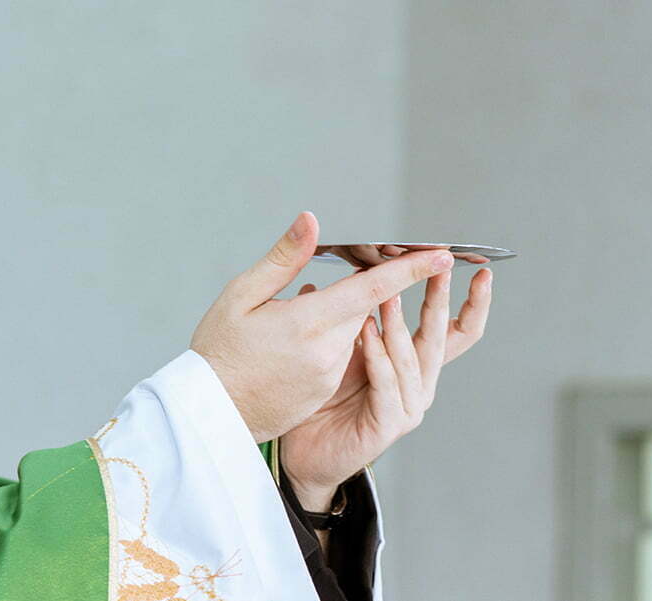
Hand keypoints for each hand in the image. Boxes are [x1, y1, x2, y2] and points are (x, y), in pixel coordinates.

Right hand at [190, 212, 454, 442]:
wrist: (210, 413)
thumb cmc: (219, 351)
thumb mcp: (240, 296)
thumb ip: (282, 259)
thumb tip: (310, 222)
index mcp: (307, 322)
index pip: (373, 289)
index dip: (411, 270)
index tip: (441, 255)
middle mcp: (326, 351)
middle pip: (364, 308)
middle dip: (363, 289)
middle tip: (345, 273)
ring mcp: (328, 375)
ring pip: (353, 331)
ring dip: (340, 316)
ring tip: (297, 318)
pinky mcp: (325, 391)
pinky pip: (340, 355)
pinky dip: (330, 341)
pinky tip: (295, 342)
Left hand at [280, 267, 491, 510]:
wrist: (307, 450)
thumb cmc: (328, 400)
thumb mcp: (350, 348)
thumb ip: (361, 316)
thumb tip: (357, 273)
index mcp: (417, 365)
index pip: (457, 331)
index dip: (474, 304)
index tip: (481, 274)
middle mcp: (420, 385)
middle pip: (442, 338)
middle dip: (440, 300)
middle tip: (438, 268)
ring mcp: (408, 407)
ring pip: (412, 358)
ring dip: (400, 323)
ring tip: (388, 292)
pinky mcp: (389, 424)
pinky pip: (387, 382)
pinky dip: (377, 354)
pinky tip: (367, 331)